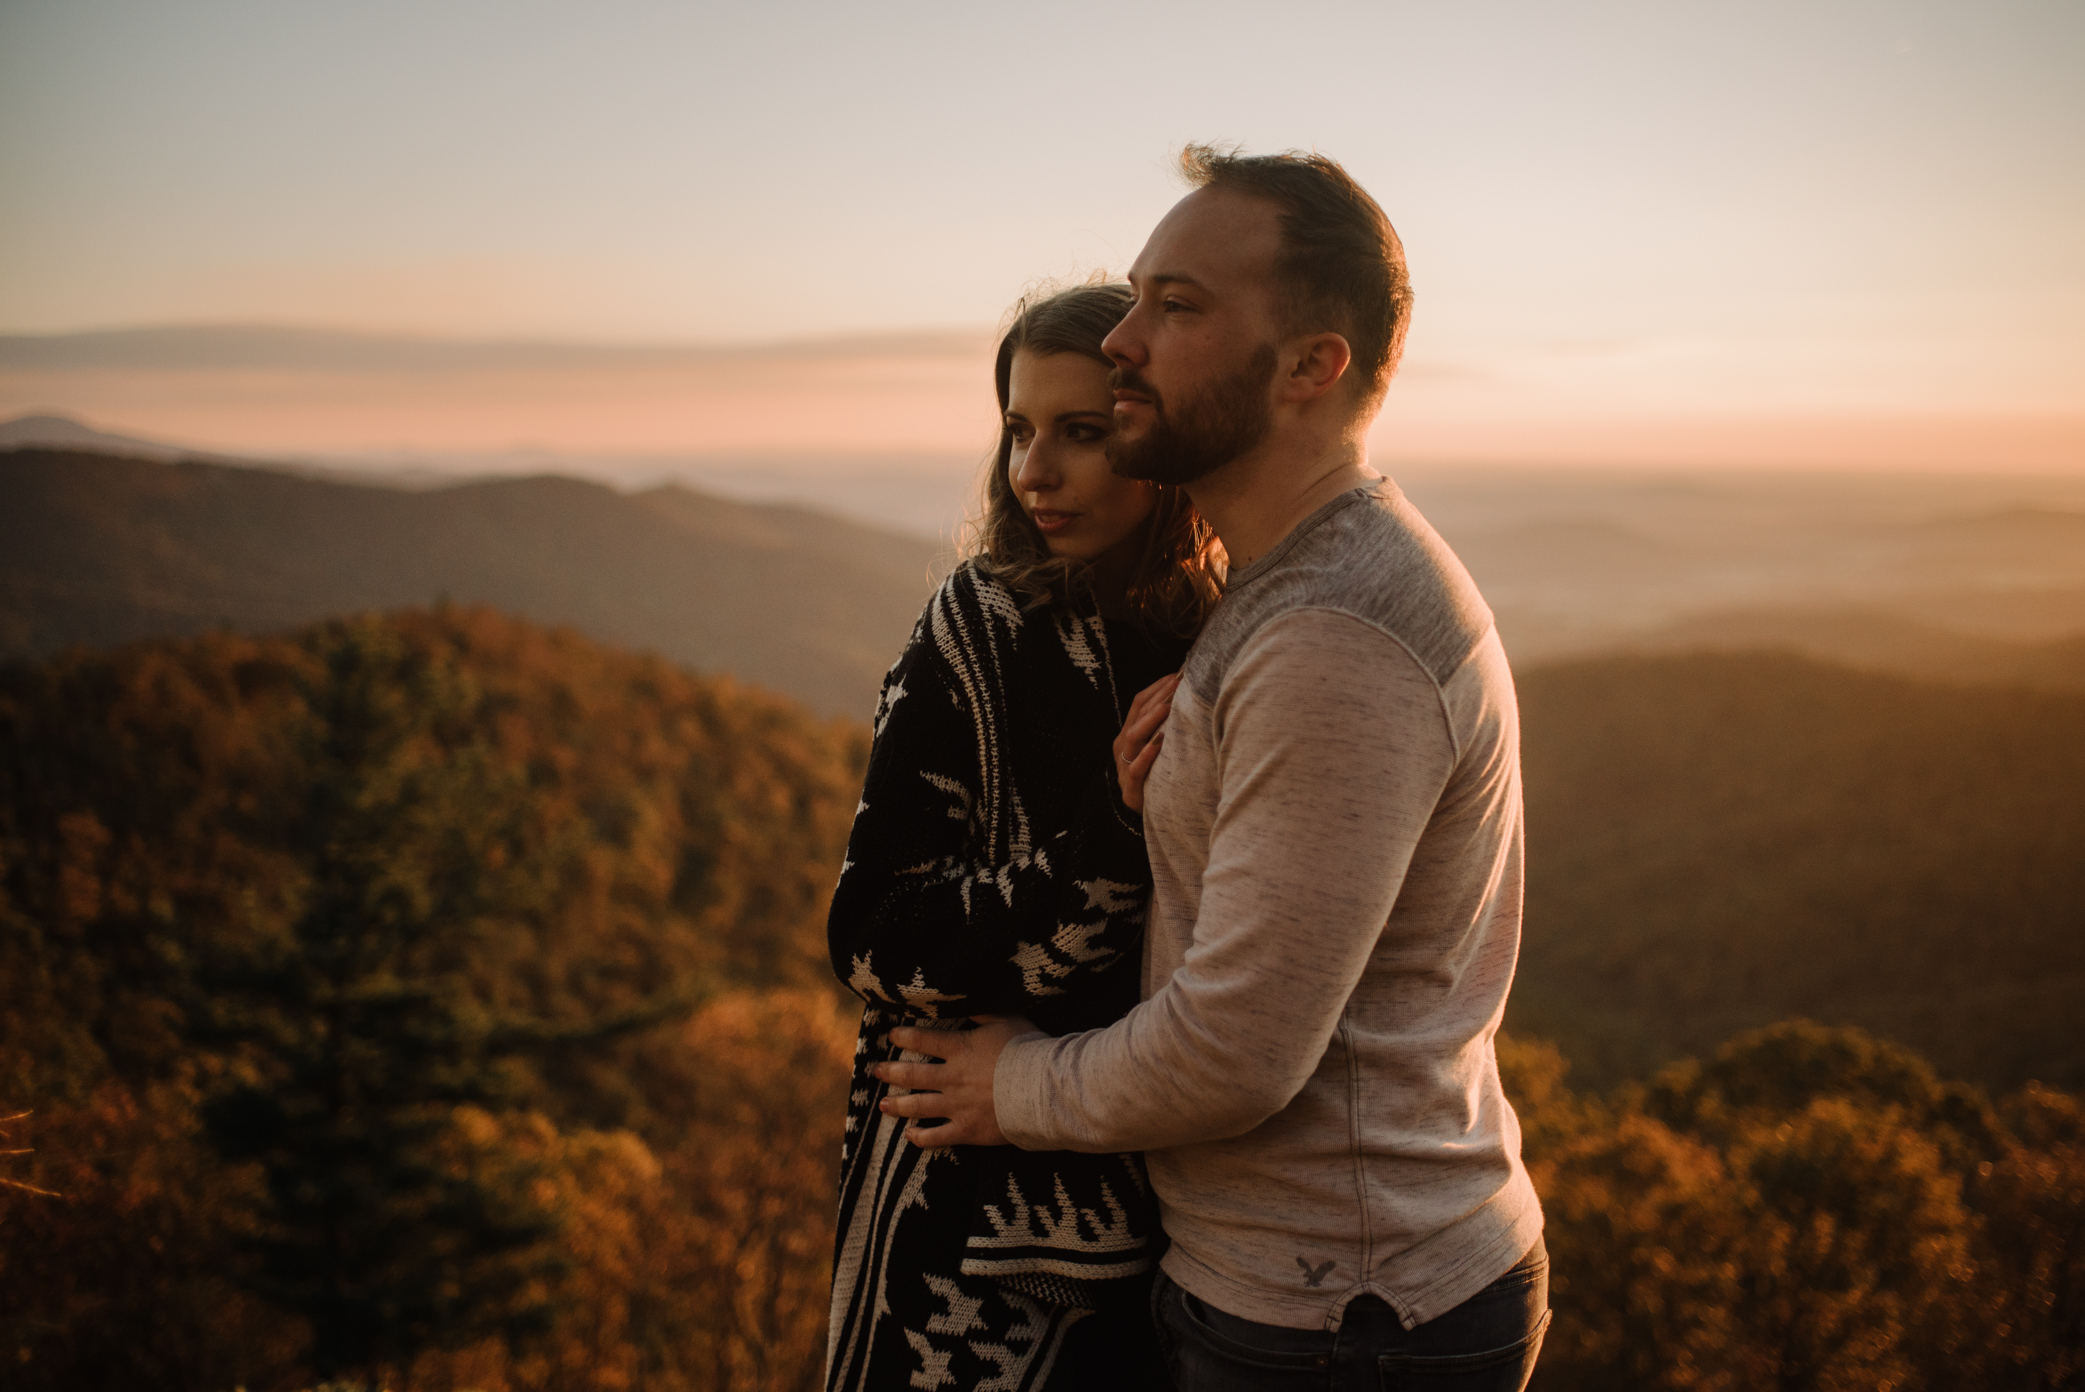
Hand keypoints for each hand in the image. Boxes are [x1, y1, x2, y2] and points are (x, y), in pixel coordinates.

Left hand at [872, 1016, 1035, 1147]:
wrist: (1043, 1090)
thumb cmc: (1028, 1050)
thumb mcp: (1006, 1020)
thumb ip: (981, 1013)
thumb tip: (964, 1003)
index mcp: (960, 1049)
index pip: (922, 1040)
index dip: (903, 1036)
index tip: (891, 1035)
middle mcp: (952, 1078)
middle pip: (912, 1075)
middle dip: (891, 1072)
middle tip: (877, 1071)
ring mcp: (957, 1106)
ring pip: (918, 1107)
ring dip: (897, 1105)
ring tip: (883, 1105)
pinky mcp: (967, 1130)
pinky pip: (937, 1137)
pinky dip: (921, 1138)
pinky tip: (910, 1136)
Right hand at [1112, 673, 1178, 813]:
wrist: (1150, 814)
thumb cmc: (1159, 776)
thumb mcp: (1160, 749)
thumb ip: (1168, 725)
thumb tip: (1190, 695)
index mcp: (1128, 735)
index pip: (1138, 703)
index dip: (1156, 687)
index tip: (1176, 674)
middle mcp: (1122, 748)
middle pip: (1136, 716)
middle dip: (1157, 698)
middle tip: (1178, 684)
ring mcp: (1124, 768)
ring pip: (1133, 737)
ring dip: (1151, 720)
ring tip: (1168, 706)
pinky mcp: (1131, 790)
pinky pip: (1137, 769)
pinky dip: (1147, 755)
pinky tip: (1160, 743)